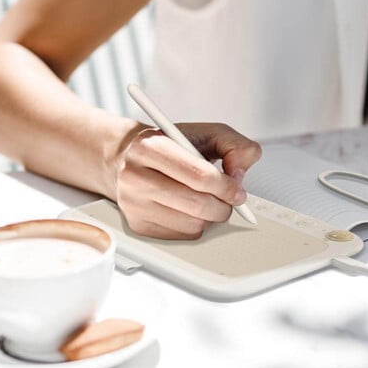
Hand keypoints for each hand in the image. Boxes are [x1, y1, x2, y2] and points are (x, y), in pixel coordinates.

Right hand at [114, 123, 261, 238]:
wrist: (128, 157)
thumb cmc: (169, 145)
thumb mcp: (204, 132)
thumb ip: (233, 144)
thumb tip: (238, 174)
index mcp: (151, 147)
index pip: (199, 176)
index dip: (226, 187)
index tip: (237, 191)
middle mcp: (136, 176)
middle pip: (197, 205)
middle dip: (223, 205)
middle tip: (229, 199)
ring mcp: (133, 204)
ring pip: (192, 224)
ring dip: (210, 216)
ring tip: (206, 199)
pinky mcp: (138, 225)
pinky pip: (182, 235)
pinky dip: (195, 225)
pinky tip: (189, 208)